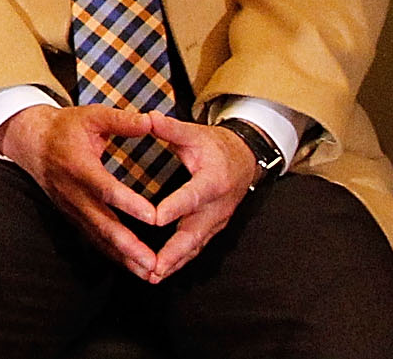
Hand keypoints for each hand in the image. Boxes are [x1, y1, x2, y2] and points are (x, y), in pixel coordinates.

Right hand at [0, 103, 166, 277]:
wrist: (32, 142)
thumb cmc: (65, 128)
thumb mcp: (91, 116)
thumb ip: (121, 120)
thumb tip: (152, 121)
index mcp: (79, 166)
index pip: (105, 189)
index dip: (129, 204)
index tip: (154, 218)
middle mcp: (73, 192)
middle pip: (102, 223)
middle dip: (129, 246)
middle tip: (154, 262)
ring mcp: (72, 208)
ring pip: (99, 237)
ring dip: (124, 257)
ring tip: (150, 274)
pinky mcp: (73, 216)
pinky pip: (94, 239)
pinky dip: (114, 255)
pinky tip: (134, 268)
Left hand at [141, 113, 260, 281]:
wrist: (244, 160)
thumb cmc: (214, 145)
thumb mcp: (194, 132)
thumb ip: (171, 128)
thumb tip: (148, 118)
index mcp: (213, 180)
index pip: (193, 196)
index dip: (176, 207)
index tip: (156, 218)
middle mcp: (217, 206)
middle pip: (196, 232)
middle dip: (175, 251)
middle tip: (154, 266)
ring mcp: (216, 220)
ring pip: (196, 245)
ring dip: (176, 262)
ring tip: (154, 275)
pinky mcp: (212, 228)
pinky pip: (196, 247)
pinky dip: (181, 261)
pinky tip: (163, 271)